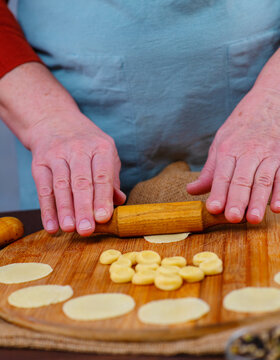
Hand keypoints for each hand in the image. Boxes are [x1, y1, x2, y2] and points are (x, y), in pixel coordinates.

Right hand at [29, 109, 125, 235]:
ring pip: (61, 186)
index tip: (103, 218)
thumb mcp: (105, 153)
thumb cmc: (86, 143)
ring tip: (69, 229)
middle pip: (81, 182)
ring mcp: (57, 155)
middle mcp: (78, 149)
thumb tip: (119, 201)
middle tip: (86, 230)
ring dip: (65, 210)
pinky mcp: (39, 163)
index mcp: (100, 148)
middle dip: (84, 208)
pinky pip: (43, 189)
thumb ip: (111, 178)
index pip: (102, 175)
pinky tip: (51, 226)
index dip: (102, 198)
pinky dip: (47, 210)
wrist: (54, 121)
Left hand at [187, 87, 279, 223]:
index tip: (213, 208)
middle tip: (233, 218)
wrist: (269, 102)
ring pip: (263, 180)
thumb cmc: (240, 126)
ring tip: (253, 218)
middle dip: (237, 200)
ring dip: (258, 200)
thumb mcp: (220, 142)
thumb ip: (209, 170)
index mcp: (228, 149)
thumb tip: (191, 190)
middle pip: (242, 179)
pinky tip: (277, 207)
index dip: (218, 192)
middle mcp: (248, 152)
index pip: (222, 175)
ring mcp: (267, 155)